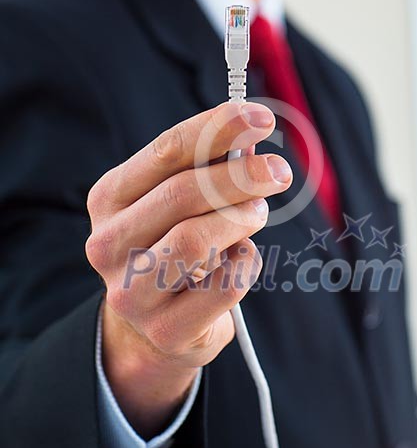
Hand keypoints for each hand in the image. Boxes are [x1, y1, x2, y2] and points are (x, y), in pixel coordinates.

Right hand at [85, 102, 291, 437]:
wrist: (153, 325)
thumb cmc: (172, 247)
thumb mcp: (176, 204)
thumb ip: (203, 170)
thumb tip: (249, 138)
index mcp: (109, 199)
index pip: (166, 151)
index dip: (217, 129)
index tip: (260, 118)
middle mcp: (108, 244)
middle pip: (184, 193)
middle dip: (242, 175)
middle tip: (278, 172)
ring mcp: (132, 293)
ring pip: (198, 239)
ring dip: (242, 218)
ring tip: (257, 213)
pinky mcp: (166, 330)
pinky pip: (227, 283)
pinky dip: (246, 262)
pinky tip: (237, 259)